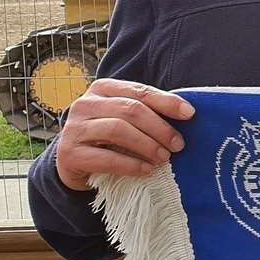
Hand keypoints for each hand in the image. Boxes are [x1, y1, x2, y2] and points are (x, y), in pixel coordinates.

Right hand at [54, 79, 194, 190]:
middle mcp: (85, 104)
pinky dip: (131, 165)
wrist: (74, 163)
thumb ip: (147, 112)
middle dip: (160, 128)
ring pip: (118, 130)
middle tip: (178, 145)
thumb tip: (187, 115)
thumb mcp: (125, 119)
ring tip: (164, 157)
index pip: (139, 91)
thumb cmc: (108, 138)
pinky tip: (147, 170)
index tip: (190, 114)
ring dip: (147, 145)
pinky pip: (106, 158)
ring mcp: (74, 129)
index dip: (167, 102)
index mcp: (102, 89)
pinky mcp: (69, 154)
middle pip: (130, 110)